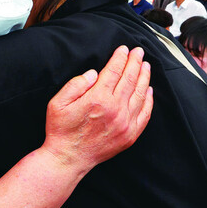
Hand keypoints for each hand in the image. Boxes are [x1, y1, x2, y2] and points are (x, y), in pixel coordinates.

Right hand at [43, 46, 152, 172]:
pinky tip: (149, 90)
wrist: (68, 159)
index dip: (120, 58)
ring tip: (146, 66)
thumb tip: (94, 73)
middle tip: (139, 51)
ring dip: (144, 77)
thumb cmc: (61, 130)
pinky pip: (145, 114)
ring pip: (140, 94)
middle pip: (130, 79)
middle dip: (135, 62)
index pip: (114, 71)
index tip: (123, 49)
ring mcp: (125, 123)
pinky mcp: (130, 135)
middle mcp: (115, 109)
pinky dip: (149, 100)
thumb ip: (76, 84)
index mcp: (98, 98)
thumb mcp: (58, 102)